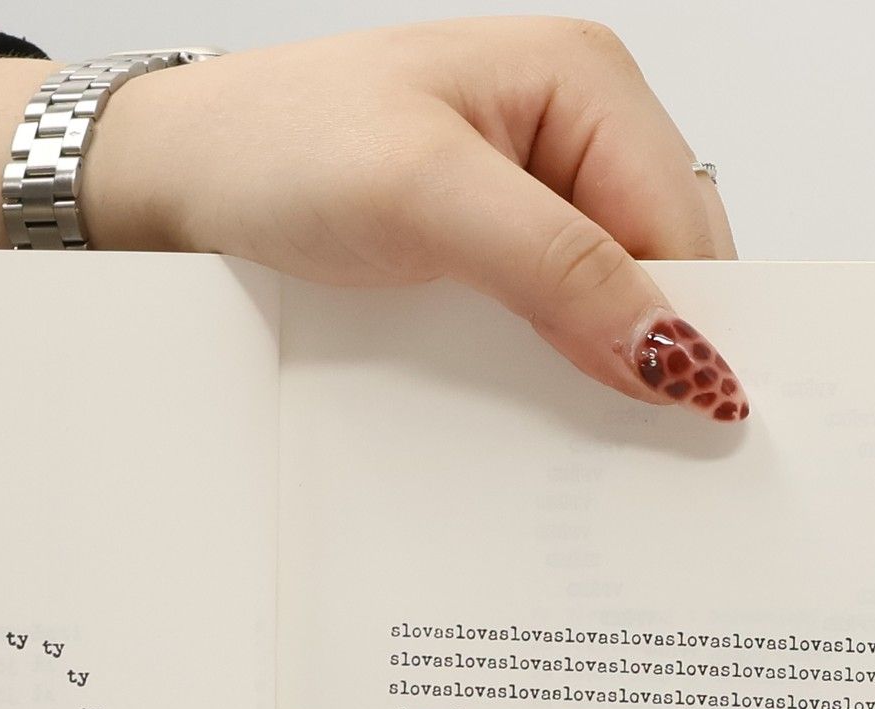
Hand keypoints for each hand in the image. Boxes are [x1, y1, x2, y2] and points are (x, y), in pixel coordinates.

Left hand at [0, 19, 746, 419]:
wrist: (172, 183)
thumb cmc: (276, 148)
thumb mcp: (425, 198)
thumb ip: (556, 267)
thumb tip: (676, 351)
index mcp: (584, 83)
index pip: (686, 224)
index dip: (700, 326)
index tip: (702, 426)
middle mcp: (569, 135)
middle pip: (660, 271)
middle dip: (654, 357)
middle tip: (648, 459)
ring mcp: (526, 199)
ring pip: (607, 309)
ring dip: (599, 378)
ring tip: (591, 452)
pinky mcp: (482, 255)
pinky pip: (545, 327)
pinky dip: (545, 377)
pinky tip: (531, 421)